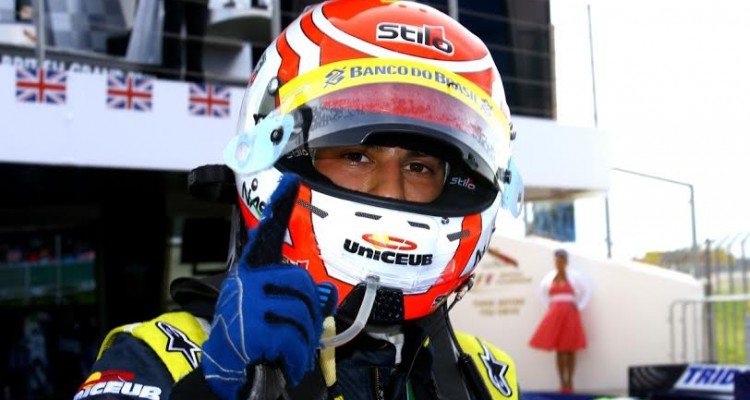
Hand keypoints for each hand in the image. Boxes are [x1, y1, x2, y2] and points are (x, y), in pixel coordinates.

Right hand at [201, 174, 336, 399]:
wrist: (227, 373)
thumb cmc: (252, 339)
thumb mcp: (275, 313)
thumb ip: (300, 297)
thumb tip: (325, 294)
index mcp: (251, 274)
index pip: (266, 235)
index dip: (280, 207)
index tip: (292, 180)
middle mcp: (247, 283)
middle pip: (303, 286)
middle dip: (307, 316)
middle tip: (289, 332)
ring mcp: (249, 304)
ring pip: (304, 314)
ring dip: (302, 339)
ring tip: (283, 348)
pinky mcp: (255, 329)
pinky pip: (296, 338)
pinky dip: (295, 356)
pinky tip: (280, 360)